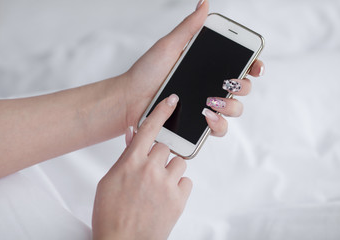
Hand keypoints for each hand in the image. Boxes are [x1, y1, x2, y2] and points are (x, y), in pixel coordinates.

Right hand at [92, 94, 191, 239]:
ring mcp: (166, 184)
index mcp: (130, 162)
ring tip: (159, 186)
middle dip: (159, 157)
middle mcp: (150, 169)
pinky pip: (186, 181)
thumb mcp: (110, 181)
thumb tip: (133, 134)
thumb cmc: (111, 214)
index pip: (148, 128)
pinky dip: (178, 186)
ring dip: (171, 170)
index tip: (171, 100)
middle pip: (165, 147)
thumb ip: (125, 156)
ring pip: (179, 162)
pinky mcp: (179, 199)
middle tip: (150, 173)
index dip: (161, 111)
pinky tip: (166, 196)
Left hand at [122, 0, 263, 136]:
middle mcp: (209, 87)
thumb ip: (189, 28)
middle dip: (242, 86)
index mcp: (206, 69)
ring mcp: (205, 107)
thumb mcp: (169, 46)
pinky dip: (218, 124)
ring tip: (211, 101)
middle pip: (242, 88)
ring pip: (235, 110)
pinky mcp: (197, 126)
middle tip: (228, 83)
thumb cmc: (146, 72)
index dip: (253, 65)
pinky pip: (218, 129)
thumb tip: (204, 4)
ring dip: (231, 106)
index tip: (255, 66)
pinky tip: (207, 116)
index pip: (238, 66)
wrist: (129, 99)